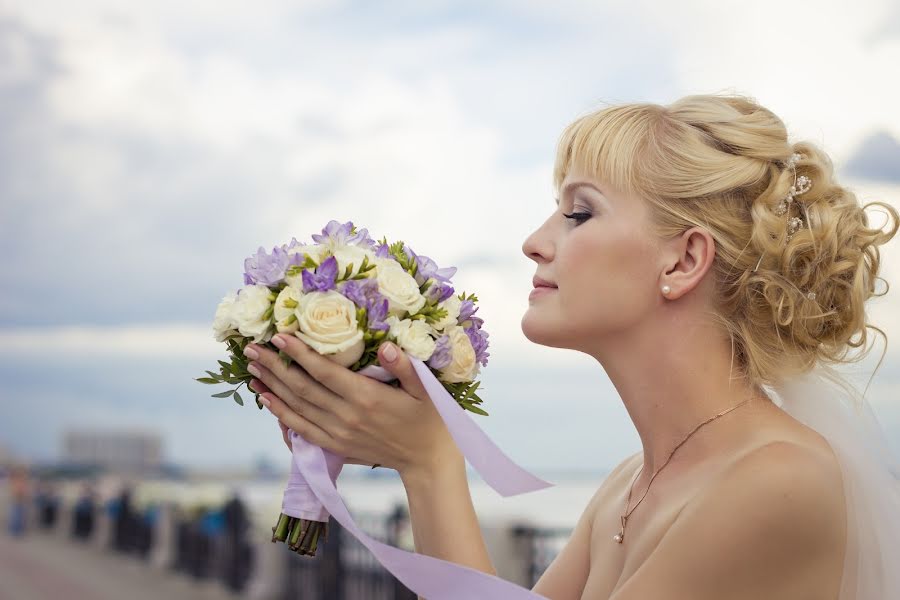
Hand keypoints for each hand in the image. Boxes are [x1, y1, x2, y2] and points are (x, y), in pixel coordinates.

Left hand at [244, 334, 462, 476]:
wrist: (427, 459)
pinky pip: (301, 429)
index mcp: (366, 398)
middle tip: (251, 349)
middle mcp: (346, 416)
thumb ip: (404, 367)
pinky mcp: (335, 446)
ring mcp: (338, 434)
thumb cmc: (429, 417)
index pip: (323, 372)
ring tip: (252, 369)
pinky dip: (281, 414)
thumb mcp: (426, 388)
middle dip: (274, 367)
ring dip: (271, 387)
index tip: (278, 336)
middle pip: (301, 388)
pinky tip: (267, 399)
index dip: (299, 354)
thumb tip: (386, 347)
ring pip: (296, 408)